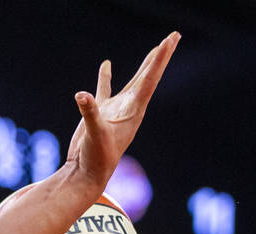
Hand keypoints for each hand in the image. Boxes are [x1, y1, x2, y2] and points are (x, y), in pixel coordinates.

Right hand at [66, 32, 179, 188]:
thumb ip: (90, 113)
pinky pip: (106, 89)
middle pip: (149, 76)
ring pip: (134, 80)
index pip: (149, 80)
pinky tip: (107, 64)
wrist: (87, 174)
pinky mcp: (101, 112)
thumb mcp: (95, 135)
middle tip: (174, 37)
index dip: (159, 60)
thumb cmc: (96, 158)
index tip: (168, 41)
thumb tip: (82, 96)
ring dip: (145, 64)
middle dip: (161, 57)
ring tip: (156, 48)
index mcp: (133, 111)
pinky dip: (105, 77)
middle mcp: (129, 108)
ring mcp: (116, 109)